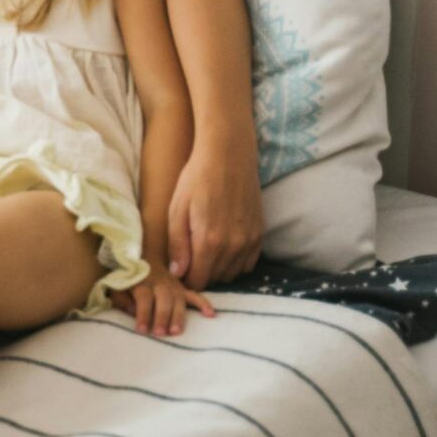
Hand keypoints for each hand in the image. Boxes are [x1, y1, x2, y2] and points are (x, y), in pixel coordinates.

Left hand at [113, 262, 215, 336]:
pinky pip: (195, 295)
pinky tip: (211, 314)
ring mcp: (173, 286)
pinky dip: (203, 304)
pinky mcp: (183, 289)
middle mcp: (160, 284)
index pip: (144, 298)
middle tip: (160, 333)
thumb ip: (122, 298)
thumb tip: (131, 311)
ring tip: (176, 332)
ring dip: (178, 316)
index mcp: (142, 282)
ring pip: (179, 300)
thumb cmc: (129, 279)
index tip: (141, 330)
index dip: (142, 314)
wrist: (143, 258)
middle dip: (162, 317)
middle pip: (163, 300)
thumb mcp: (119, 286)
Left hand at [167, 141, 263, 287]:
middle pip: (215, 279)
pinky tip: (225, 246)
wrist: (228, 155)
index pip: (198, 281)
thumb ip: (177, 244)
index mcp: (208, 242)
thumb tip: (178, 273)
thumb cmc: (197, 178)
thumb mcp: (177, 208)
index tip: (181, 267)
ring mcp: (249, 241)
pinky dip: (236, 262)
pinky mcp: (260, 233)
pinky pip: (248, 264)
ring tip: (206, 248)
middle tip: (191, 255)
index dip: (186, 278)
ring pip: (232, 274)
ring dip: (218, 268)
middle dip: (201, 273)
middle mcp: (232, 246)